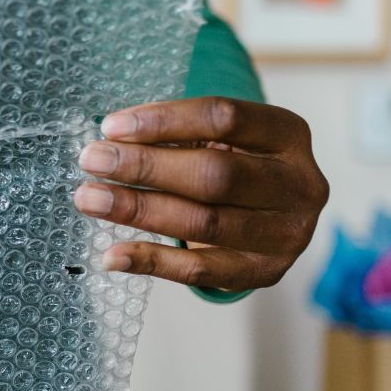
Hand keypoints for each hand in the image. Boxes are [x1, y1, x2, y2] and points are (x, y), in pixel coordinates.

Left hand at [71, 97, 328, 290]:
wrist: (275, 216)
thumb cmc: (236, 164)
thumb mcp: (221, 138)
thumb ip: (177, 135)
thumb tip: (114, 139)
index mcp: (288, 134)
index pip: (224, 118)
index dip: (164, 121)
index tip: (111, 127)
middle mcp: (299, 183)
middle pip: (215, 173)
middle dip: (146, 167)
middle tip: (93, 160)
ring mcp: (288, 233)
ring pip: (205, 222)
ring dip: (139, 210)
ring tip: (90, 199)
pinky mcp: (266, 272)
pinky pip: (202, 270)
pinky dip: (152, 261)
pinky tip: (113, 255)